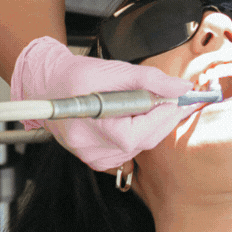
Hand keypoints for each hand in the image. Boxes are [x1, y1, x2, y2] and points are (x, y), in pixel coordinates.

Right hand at [10, 36, 199, 171]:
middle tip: (177, 99)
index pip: (138, 132)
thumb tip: (182, 88)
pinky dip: (138, 134)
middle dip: (164, 119)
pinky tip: (133, 118)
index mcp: (90, 125)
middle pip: (143, 141)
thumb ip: (150, 80)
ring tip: (150, 104)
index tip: (180, 100)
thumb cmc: (77, 76)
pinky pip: (130, 151)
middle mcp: (90, 148)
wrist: (49, 87)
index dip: (163, 117)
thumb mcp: (114, 70)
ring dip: (152, 126)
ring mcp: (94, 158)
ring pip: (140, 147)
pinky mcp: (98, 161)